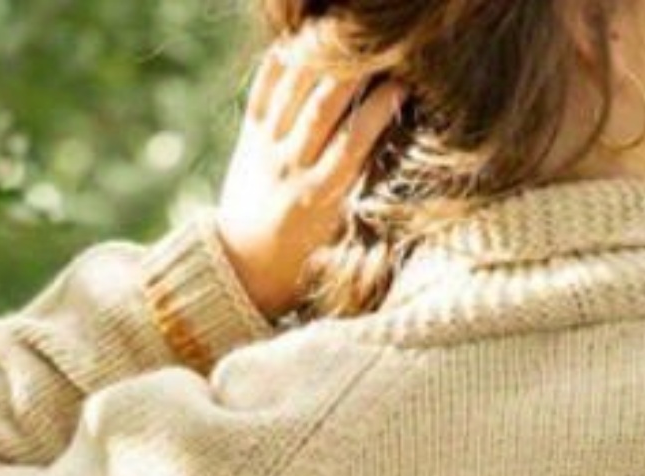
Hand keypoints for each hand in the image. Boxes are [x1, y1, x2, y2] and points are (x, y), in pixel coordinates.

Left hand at [215, 23, 406, 320]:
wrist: (243, 271)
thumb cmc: (303, 261)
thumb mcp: (337, 236)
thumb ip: (358, 194)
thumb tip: (390, 149)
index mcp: (319, 198)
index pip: (355, 140)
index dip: (379, 107)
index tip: (401, 85)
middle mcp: (290, 168)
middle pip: (324, 105)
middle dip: (353, 71)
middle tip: (378, 48)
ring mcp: (266, 149)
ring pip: (294, 90)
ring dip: (320, 57)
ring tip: (344, 34)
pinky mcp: (248, 138)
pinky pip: (263, 89)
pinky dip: (280, 61)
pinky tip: (301, 39)